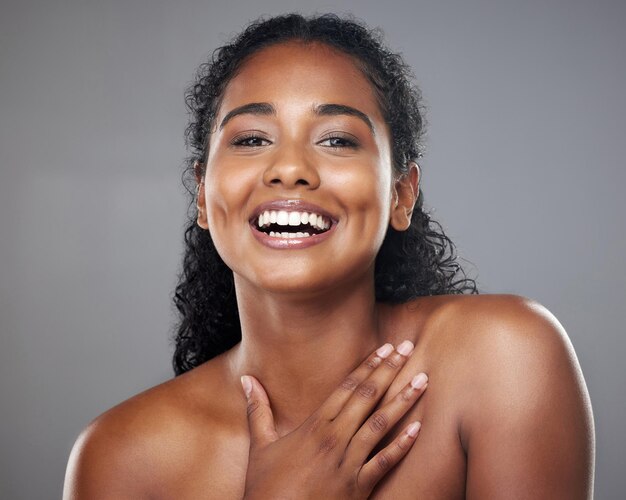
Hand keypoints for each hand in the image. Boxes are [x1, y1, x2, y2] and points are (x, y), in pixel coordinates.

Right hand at [240, 341, 427, 498]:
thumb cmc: (266, 486)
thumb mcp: (260, 444)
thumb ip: (258, 409)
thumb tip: (247, 379)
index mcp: (314, 425)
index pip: (347, 387)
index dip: (368, 366)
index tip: (385, 348)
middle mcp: (334, 438)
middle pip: (367, 397)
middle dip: (390, 370)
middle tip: (409, 348)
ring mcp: (348, 462)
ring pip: (381, 424)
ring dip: (403, 401)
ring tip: (423, 380)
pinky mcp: (358, 487)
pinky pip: (385, 462)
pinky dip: (402, 445)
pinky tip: (418, 429)